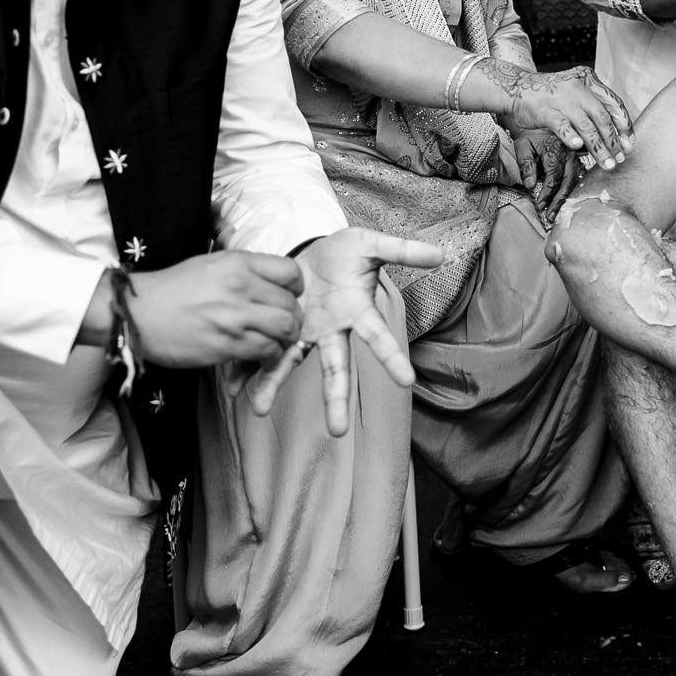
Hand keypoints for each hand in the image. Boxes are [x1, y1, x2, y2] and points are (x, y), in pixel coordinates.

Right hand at [124, 252, 303, 367]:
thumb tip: (269, 280)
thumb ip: (242, 269)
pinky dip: (268, 357)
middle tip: (281, 328)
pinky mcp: (227, 343)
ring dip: (284, 340)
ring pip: (286, 329)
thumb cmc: (170, 289)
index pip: (290, 272)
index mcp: (238, 263)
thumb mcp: (209, 263)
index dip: (294, 289)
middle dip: (292, 319)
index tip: (286, 299)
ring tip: (273, 344)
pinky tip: (257, 357)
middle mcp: (241, 286)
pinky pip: (267, 351)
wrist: (136, 313)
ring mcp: (235, 316)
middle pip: (291, 305)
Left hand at [246, 227, 450, 433]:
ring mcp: (304, 332)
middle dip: (335, 399)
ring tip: (256, 410)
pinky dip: (247, 363)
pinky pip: (263, 346)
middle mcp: (331, 331)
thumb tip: (442, 254)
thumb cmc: (347, 253)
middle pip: (336, 369)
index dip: (392, 358)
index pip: (378, 338)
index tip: (408, 382)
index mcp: (356, 313)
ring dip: (273, 384)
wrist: (312, 252)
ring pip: (290, 362)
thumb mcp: (372, 245)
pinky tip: (232, 385)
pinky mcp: (279, 327)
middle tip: (338, 431)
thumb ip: (402, 250)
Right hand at [487, 60, 631, 169]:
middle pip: (602, 117)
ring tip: (606, 163)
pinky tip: (578, 147)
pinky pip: (562, 126)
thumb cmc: (551, 96)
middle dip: (613, 141)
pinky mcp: (545, 109)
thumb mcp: (576, 93)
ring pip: (586, 126)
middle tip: (620, 157)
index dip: (624, 125)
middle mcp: (578, 87)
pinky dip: (571, 137)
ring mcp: (561, 98)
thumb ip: (594, 108)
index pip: (613, 104)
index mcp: (589, 80)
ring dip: (598, 148)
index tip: (630, 143)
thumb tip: (619, 136)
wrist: (517, 88)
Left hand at [512, 130, 575, 210]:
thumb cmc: (531, 134)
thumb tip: (530, 185)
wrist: (542, 118)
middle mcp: (569, 154)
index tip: (540, 205)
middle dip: (558, 201)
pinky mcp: (579, 159)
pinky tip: (565, 201)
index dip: (547, 194)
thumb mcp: (523, 146)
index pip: (553, 177)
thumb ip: (526, 165)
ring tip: (556, 213)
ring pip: (575, 181)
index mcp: (555, 149)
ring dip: (566, 199)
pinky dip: (572, 191)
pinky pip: (579, 177)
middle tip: (550, 217)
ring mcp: (576, 156)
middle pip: (567, 182)